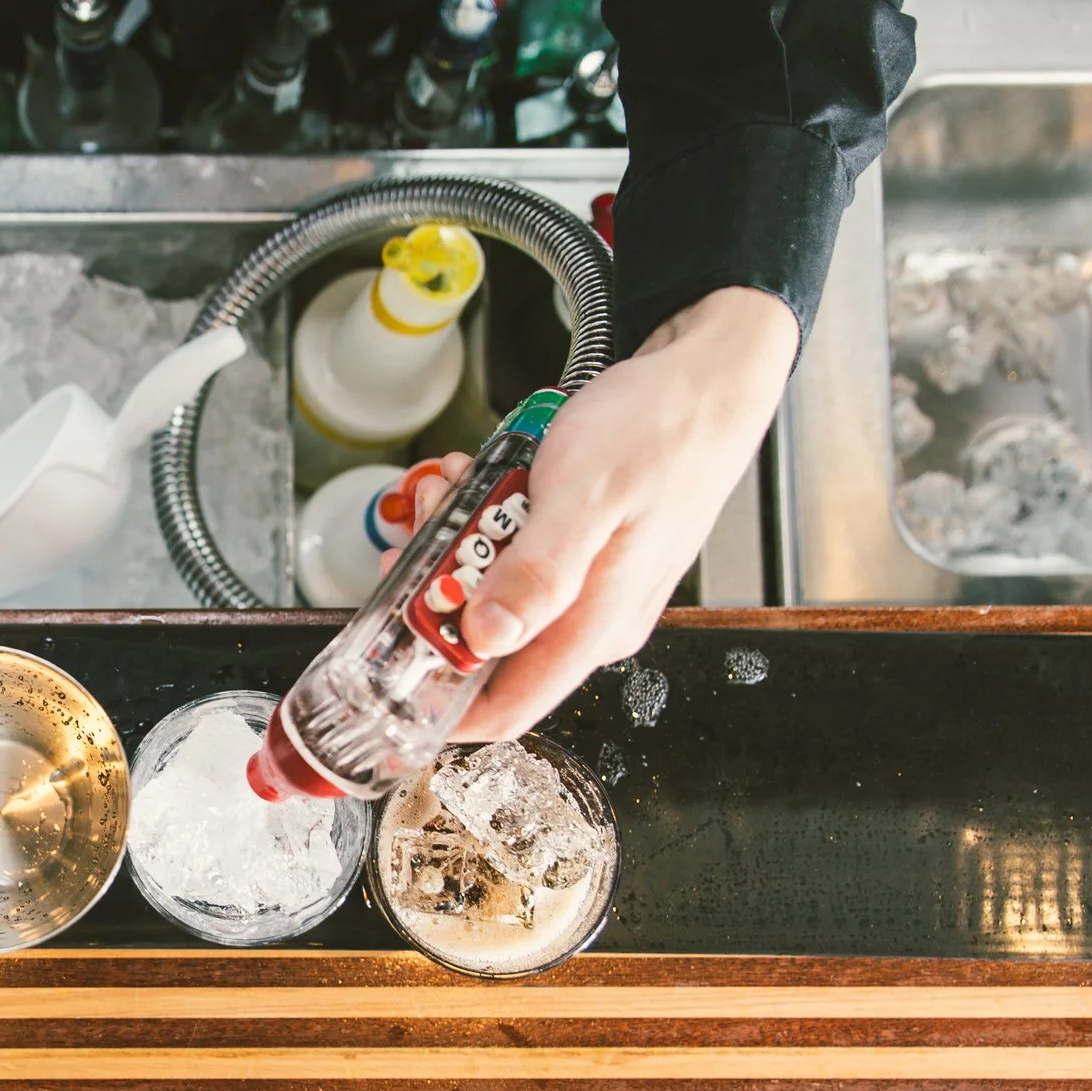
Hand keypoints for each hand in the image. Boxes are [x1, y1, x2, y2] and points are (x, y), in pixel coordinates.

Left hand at [451, 285, 797, 740]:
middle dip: (439, 589)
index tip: (384, 671)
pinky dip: (487, 523)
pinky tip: (484, 479)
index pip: (507, 710)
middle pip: (485, 645)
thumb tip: (485, 639)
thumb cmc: (660, 431)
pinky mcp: (582, 556)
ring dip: (459, 544)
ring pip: (494, 594)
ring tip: (456, 486)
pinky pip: (516, 559)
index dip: (438, 709)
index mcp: (596, 626)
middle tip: (429, 519)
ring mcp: (589, 590)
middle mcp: (592, 621)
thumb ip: (538, 572)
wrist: (707, 380)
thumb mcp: (586, 495)